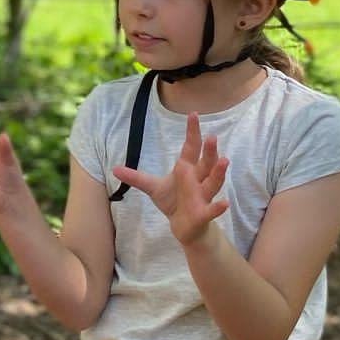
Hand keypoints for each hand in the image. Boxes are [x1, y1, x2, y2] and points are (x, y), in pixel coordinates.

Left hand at [111, 111, 228, 245]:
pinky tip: (225, 203)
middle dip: (209, 151)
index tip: (193, 114)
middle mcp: (198, 179)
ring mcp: (203, 196)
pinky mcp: (204, 213)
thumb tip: (114, 168)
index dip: (192, 132)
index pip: (191, 147)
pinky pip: (213, 209)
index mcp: (186, 169)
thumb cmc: (172, 201)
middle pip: (205, 162)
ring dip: (218, 172)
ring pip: (213, 182)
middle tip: (212, 137)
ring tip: (225, 160)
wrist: (183, 225)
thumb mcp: (152, 187)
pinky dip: (219, 207)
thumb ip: (136, 177)